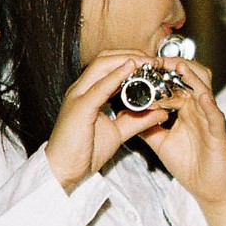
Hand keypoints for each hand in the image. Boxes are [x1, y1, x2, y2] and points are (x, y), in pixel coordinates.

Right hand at [46, 51, 170, 193]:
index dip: (131, 59)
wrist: (65, 171)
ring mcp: (78, 96)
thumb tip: (160, 112)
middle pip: (105, 59)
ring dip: (127, 60)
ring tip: (147, 61)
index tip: (153, 63)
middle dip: (132, 54)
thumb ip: (137, 120)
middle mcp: (81, 89)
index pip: (109, 65)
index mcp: (88, 92)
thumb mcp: (118, 132)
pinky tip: (131, 69)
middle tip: (154, 60)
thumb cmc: (85, 151)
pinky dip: (116, 75)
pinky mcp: (79, 107)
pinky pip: (99, 87)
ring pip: (101, 65)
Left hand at [138, 58, 225, 206]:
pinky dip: (209, 105)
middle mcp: (199, 109)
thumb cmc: (188, 163)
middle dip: (176, 66)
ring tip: (180, 66)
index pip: (174, 84)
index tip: (143, 67)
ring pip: (205, 90)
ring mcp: (210, 119)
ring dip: (193, 77)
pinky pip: (216, 115)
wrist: (206, 188)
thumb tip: (124, 112)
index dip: (160, 75)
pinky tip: (201, 97)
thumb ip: (145, 125)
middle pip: (191, 78)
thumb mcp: (159, 141)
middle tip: (158, 60)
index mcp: (187, 108)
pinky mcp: (219, 133)